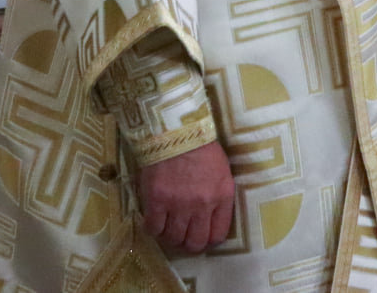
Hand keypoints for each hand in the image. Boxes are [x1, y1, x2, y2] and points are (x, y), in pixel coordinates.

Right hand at [138, 139, 233, 253]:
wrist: (177, 133)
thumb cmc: (202, 149)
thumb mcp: (222, 173)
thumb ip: (219, 197)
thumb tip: (212, 217)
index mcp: (222, 196)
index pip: (217, 235)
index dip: (208, 240)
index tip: (201, 236)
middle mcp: (202, 205)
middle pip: (195, 243)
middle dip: (189, 244)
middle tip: (183, 237)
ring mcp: (179, 205)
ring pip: (173, 239)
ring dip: (170, 237)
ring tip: (168, 227)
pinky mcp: (157, 202)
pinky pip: (154, 228)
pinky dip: (153, 228)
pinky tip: (155, 220)